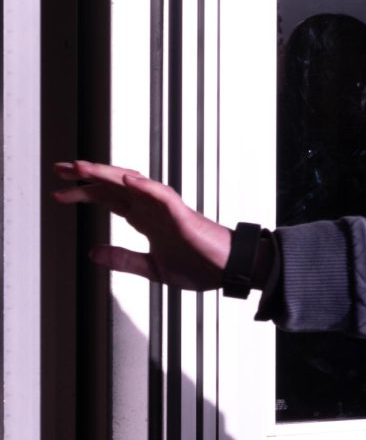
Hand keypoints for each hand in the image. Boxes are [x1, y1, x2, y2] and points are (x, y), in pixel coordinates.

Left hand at [53, 160, 230, 289]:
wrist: (231, 271)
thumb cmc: (202, 266)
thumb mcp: (153, 268)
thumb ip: (124, 259)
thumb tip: (94, 253)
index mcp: (148, 220)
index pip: (110, 199)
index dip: (84, 193)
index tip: (59, 193)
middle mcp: (155, 210)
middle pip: (116, 186)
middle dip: (86, 176)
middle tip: (60, 169)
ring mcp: (169, 211)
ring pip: (135, 184)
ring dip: (108, 175)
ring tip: (83, 168)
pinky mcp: (184, 216)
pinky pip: (164, 196)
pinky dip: (146, 186)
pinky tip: (129, 179)